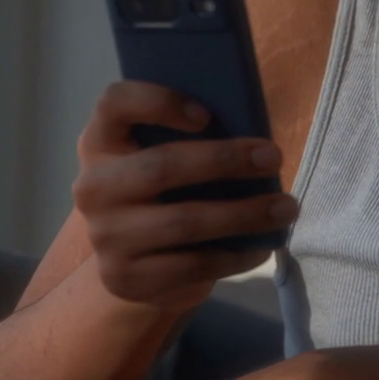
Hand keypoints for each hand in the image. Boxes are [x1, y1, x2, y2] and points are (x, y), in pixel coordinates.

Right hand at [73, 81, 296, 310]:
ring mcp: (105, 236)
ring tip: (286, 208)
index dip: (159, 101)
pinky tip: (262, 246)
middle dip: (224, 161)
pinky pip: (192, 265)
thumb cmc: (159, 193)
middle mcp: (93, 187)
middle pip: (160, 166)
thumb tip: (254, 140)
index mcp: (99, 143)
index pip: (115, 104)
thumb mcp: (156, 157)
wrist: (129, 264)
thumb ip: (187, 139)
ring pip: (184, 222)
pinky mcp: (125, 278)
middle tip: (273, 158)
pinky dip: (235, 255)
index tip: (206, 115)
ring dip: (244, 214)